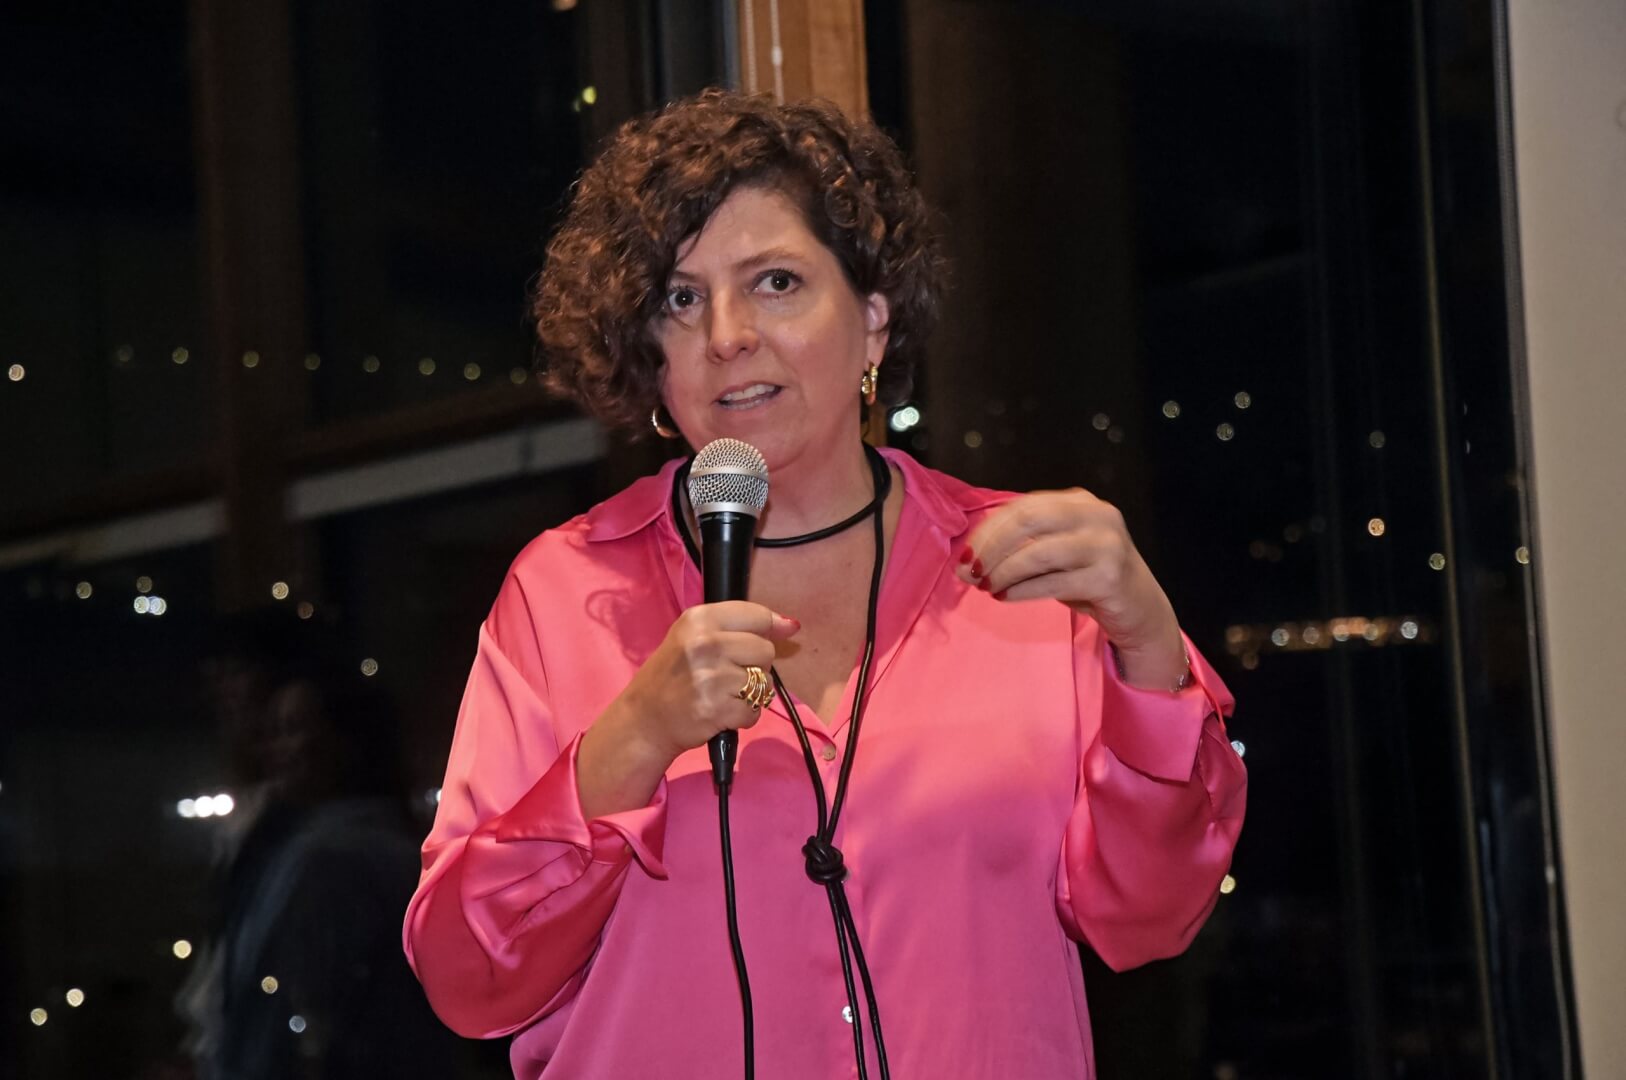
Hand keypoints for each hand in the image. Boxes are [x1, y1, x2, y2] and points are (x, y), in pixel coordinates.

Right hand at [607, 601, 800, 763]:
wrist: (644, 719)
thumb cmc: (672, 675)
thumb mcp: (694, 636)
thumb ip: (741, 626)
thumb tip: (792, 625)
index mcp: (699, 619)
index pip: (757, 616)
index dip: (769, 629)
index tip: (769, 638)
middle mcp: (705, 644)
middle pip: (766, 651)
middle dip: (754, 666)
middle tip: (727, 675)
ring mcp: (710, 677)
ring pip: (763, 683)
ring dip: (749, 694)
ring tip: (721, 695)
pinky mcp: (716, 709)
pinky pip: (754, 711)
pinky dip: (742, 717)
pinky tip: (720, 713)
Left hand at [955, 489, 1185, 685]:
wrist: (1139, 609)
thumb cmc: (1090, 577)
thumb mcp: (1057, 551)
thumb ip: (1022, 546)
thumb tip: (967, 561)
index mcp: (1080, 501)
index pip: (1023, 507)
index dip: (988, 530)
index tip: (963, 555)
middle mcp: (1097, 515)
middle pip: (1028, 521)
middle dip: (991, 547)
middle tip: (970, 572)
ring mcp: (1107, 545)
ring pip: (1039, 553)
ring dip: (1004, 571)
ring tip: (986, 587)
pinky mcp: (1109, 578)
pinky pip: (1053, 583)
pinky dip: (1022, 590)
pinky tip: (1005, 597)